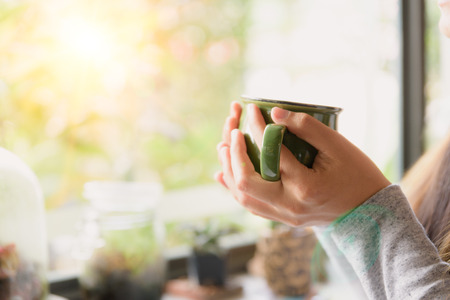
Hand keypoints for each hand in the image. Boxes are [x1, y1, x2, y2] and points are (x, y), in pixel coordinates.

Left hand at [215, 102, 390, 226]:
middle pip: (246, 182)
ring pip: (243, 197)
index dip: (258, 128)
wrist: (370, 212)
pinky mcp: (283, 219)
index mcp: (306, 187)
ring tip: (223, 147)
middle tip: (232, 130)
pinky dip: (235, 189)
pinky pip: (251, 206)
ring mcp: (284, 217)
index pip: (271, 153)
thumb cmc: (357, 175)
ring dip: (229, 170)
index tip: (252, 110)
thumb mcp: (338, 147)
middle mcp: (290, 206)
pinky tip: (223, 175)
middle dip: (233, 153)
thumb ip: (307, 127)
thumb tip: (275, 113)